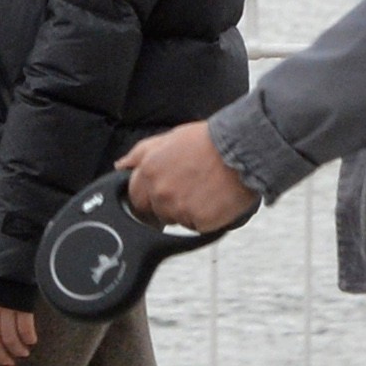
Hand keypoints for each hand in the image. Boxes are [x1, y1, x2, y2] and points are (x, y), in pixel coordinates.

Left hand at [0, 295, 37, 365]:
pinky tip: (31, 341)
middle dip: (0, 357)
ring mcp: (6, 306)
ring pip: (9, 338)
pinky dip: (28, 338)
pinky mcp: (23, 304)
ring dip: (17, 350)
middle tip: (8, 363)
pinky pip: (25, 328)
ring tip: (23, 353)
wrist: (14, 251)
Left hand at [118, 121, 257, 232]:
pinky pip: (197, 227)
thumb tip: (121, 165)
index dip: (148, 196)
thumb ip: (141, 153)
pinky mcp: (199, 222)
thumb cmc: (211, 141)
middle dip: (167, 205)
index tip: (163, 192)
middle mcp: (160, 192)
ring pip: (176, 221)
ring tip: (205, 190)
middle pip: (155, 212)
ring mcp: (179, 209)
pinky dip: (205, 218)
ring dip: (187, 211)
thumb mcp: (169, 138)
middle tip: (189, 189)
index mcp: (149, 171)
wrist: (243, 149)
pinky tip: (215, 199)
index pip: (136, 197)